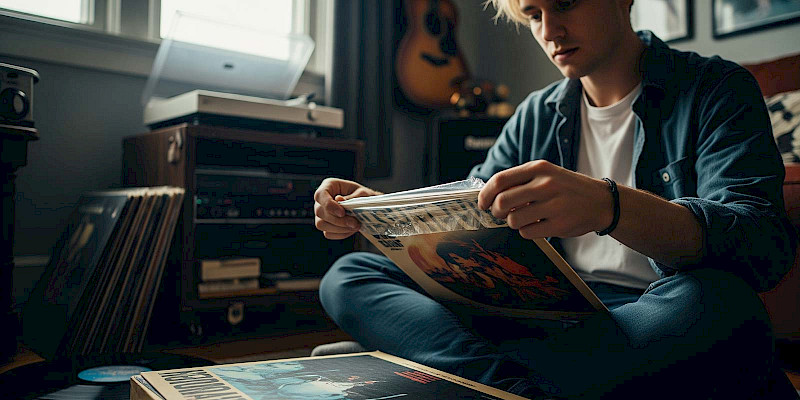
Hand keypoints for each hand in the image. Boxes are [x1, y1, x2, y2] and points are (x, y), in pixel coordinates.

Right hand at [313, 178, 380, 239]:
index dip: (329, 205)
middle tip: (355, 223)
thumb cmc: (364, 196)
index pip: (320, 195)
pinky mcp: (325, 225)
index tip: (342, 213)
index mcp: (329, 186)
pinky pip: (328, 233)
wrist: (367, 207)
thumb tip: (339, 200)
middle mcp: (321, 200)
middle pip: (320, 212)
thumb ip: (352, 197)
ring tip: (355, 226)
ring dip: (340, 228)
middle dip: (338, 220)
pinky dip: (341, 233)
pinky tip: (351, 229)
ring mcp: (321, 213)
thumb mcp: (362, 193)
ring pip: (321, 224)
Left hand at [477, 160, 611, 238]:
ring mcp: (553, 205)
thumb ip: (520, 181)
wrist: (601, 201)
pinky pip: (527, 233)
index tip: (483, 203)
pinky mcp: (559, 225)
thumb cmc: (566, 188)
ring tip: (525, 218)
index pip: (500, 180)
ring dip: (513, 223)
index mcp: (539, 168)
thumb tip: (490, 196)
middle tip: (501, 214)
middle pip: (502, 202)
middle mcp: (546, 184)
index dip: (485, 195)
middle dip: (496, 212)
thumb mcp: (546, 174)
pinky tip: (537, 225)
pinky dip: (527, 231)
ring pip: (513, 220)